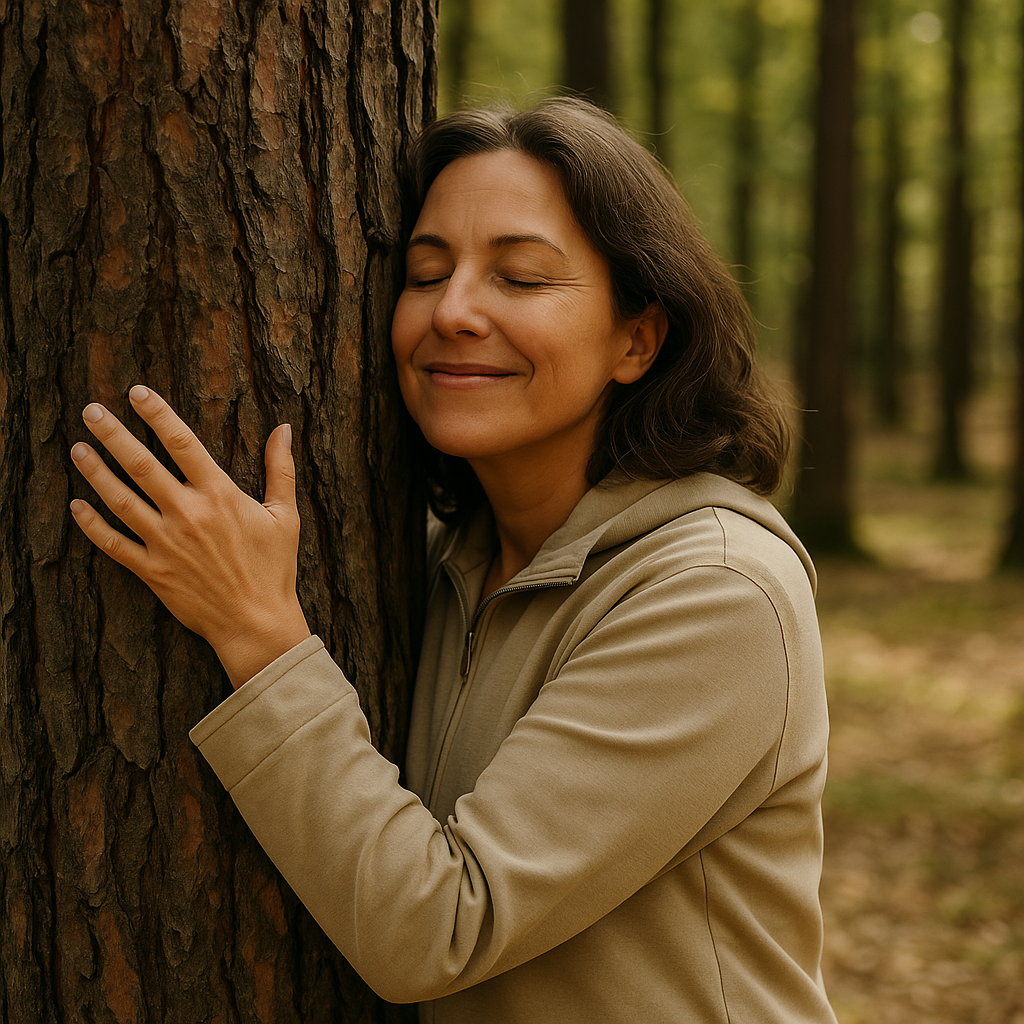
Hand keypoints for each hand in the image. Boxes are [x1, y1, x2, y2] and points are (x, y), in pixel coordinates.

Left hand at [70, 385, 310, 687]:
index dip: (157, 413)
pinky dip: (92, 525)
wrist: (257, 622)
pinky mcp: (153, 571)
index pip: (182, 442)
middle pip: (141, 464)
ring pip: (120, 500)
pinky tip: (78, 505)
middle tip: (91, 410)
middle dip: (113, 434)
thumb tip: (284, 429)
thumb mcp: (284, 515)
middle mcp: (188, 514)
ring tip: (77, 448)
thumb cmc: (274, 568)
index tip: (137, 392)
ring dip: (95, 472)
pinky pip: (114, 544)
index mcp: (219, 495)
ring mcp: (166, 543)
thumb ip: (280, 469)